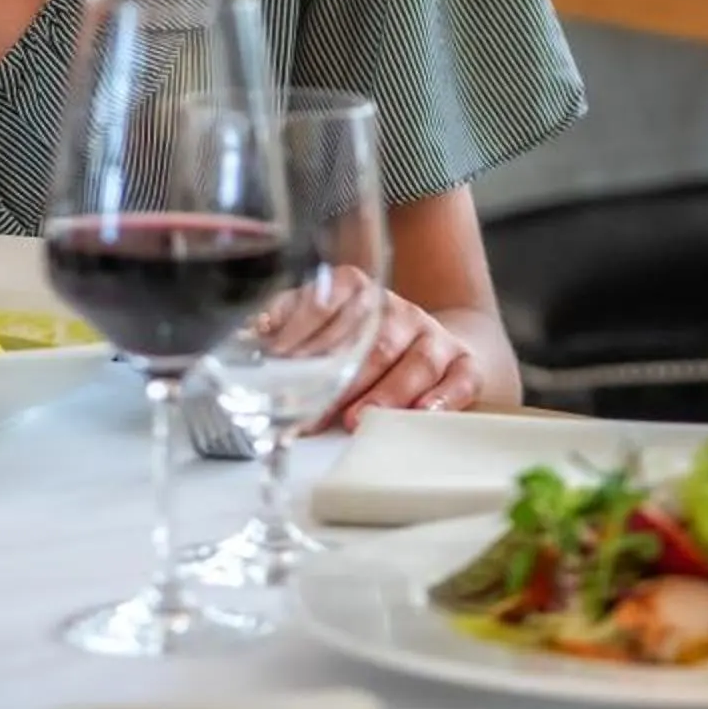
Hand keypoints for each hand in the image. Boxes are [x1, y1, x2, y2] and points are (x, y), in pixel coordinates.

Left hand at [263, 266, 480, 424]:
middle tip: (315, 412)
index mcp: (357, 289)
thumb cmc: (358, 336)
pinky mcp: (461, 363)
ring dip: (388, 391)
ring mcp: (432, 335)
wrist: (427, 341)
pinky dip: (444, 397)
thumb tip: (246, 335)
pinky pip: (461, 378)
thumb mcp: (318, 320)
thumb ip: (283, 322)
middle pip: (371, 340)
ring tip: (360, 419)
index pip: (328, 304)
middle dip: (341, 380)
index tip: (280, 363)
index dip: (303, 334)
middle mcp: (397, 308)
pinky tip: (422, 413)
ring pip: (415, 360)